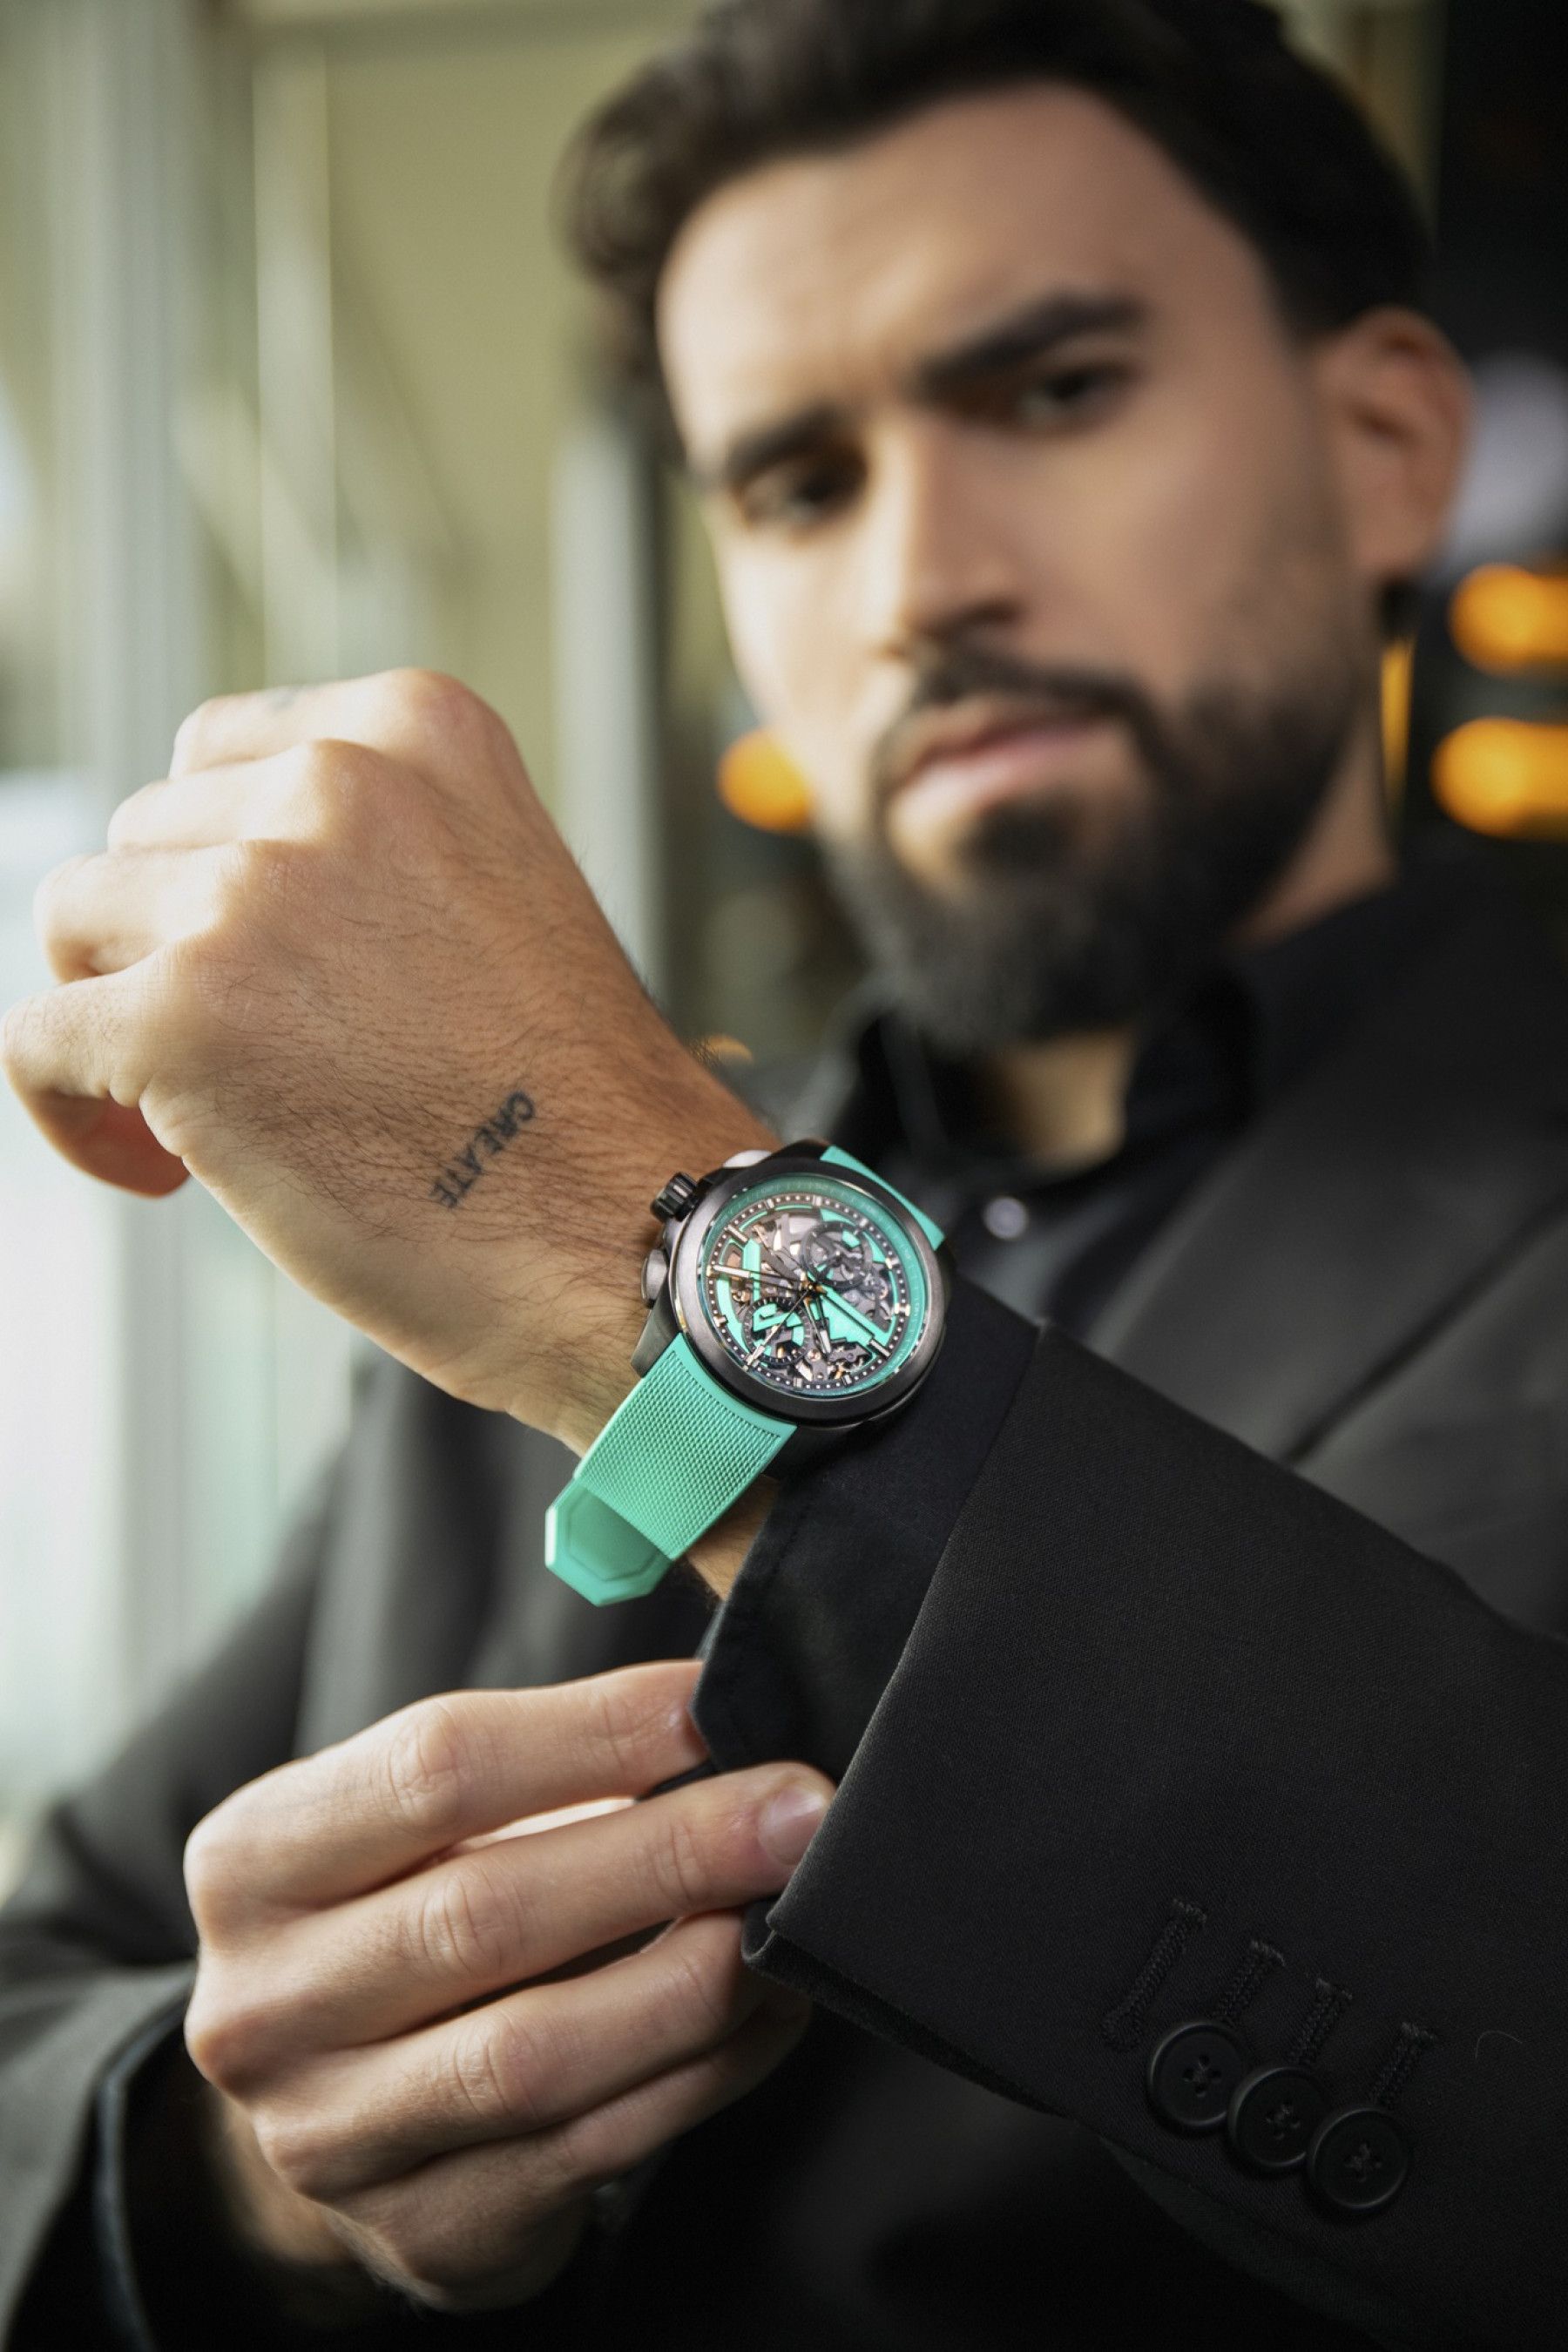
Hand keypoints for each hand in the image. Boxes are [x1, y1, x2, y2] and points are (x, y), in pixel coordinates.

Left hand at [1, 672, 773, 1449]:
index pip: (217, 755)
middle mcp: (333, 781)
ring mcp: (252, 894)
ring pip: (76, 927)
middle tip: (262, 1063)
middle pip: (143, 839)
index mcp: (418, 730)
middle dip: (172, 948)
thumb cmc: (568, 1106)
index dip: (219, 870)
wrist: (634, 1234)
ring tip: (211, 1120)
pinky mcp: (183, 1017)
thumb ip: (367, 850)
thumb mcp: (489, 893)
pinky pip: (35, 1044)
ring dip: (122, 1020)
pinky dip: (73, 1115)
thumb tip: (197, 878)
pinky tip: (160, 1174)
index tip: (271, 969)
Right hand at [183, 1661, 831, 2313]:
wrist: (329, 2099)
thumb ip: (540, 1766)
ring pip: (540, 2052)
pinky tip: (769, 2008)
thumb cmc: (401, 1909)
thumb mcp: (416, 1822)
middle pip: (489, 1910)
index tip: (715, 1704)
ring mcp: (332, 2137)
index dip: (594, 1731)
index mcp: (253, 1863)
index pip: (435, 1768)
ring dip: (696, 1975)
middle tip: (797, 1809)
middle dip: (671, 1851)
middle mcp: (265, 2007)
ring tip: (789, 1911)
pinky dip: (702, 2070)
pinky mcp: (425, 2230)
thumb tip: (717, 1718)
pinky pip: (592, 2147)